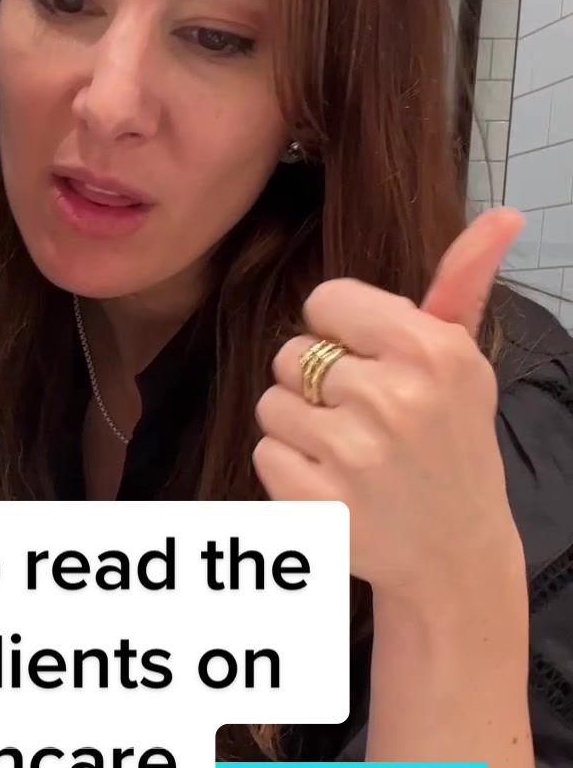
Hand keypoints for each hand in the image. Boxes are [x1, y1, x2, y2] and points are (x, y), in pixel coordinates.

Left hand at [254, 208, 525, 600]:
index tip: (367, 361)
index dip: (338, 331)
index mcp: (432, 351)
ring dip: (298, 426)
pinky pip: (265, 452)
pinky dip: (288, 469)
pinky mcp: (319, 502)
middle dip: (317, 384)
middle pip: (292, 354)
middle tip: (364, 418)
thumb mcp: (465, 362)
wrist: (453, 551)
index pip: (326, 301)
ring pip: (271, 404)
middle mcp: (394, 398)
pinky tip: (332, 482)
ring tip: (347, 451)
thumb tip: (503, 216)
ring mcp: (353, 454)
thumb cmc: (452, 445)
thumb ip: (463, 284)